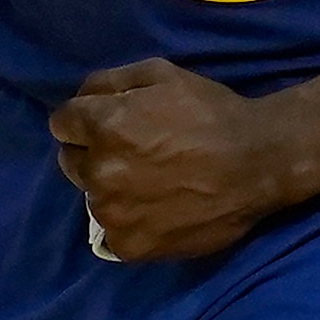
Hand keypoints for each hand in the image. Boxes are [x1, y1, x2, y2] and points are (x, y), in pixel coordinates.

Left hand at [49, 59, 309, 261]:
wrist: (258, 164)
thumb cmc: (211, 113)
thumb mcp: (162, 74)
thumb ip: (109, 81)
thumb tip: (79, 98)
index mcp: (103, 125)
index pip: (61, 123)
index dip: (84, 120)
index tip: (108, 124)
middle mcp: (100, 171)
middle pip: (70, 161)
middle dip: (94, 154)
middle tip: (134, 153)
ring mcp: (113, 213)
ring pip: (91, 197)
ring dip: (111, 189)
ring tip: (150, 183)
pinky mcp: (130, 245)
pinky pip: (112, 231)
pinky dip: (129, 221)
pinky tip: (157, 208)